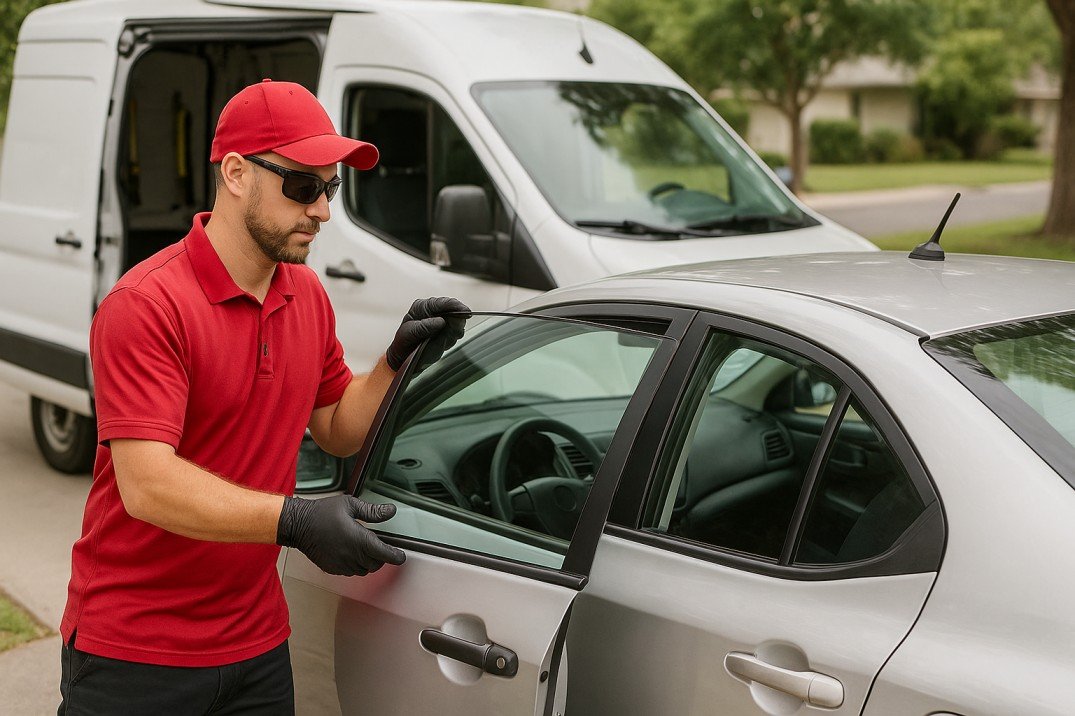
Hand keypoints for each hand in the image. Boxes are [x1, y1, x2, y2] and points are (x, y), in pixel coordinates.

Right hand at [276, 495, 405, 575]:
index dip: (396, 556)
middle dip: (381, 557)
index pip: (385, 554)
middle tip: (379, 547)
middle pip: (376, 564)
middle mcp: (351, 555)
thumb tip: (390, 511)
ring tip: (364, 548)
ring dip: (368, 562)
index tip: (401, 556)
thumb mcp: (350, 505)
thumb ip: (372, 511)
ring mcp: (341, 564)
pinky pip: (350, 572)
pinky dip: (355, 565)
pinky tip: (350, 553)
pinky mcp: (332, 568)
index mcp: (359, 539)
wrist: (299, 524)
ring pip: (364, 570)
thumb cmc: (322, 513)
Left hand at [386, 297, 469, 370]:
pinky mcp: (446, 331)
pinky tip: (443, 343)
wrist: (403, 356)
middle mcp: (434, 312)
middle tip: (456, 332)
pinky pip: (455, 333)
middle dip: (458, 321)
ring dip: (454, 331)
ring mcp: (441, 321)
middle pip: (454, 311)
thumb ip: (424, 326)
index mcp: (423, 307)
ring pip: (457, 323)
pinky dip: (452, 338)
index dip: (456, 306)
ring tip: (443, 340)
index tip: (466, 312)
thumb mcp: (409, 333)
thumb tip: (441, 321)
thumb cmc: (403, 342)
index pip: (443, 303)